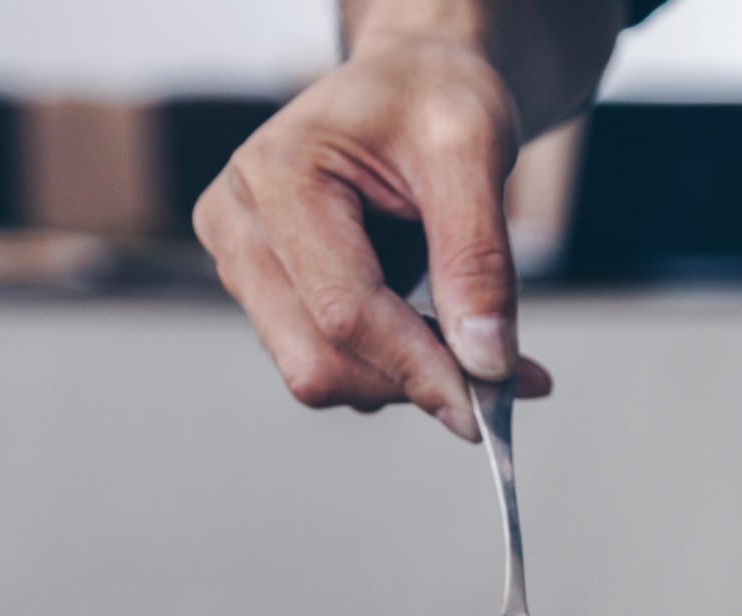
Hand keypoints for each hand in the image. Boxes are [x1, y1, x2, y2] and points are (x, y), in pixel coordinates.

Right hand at [192, 37, 551, 439]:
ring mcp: (241, 263)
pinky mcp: (263, 292)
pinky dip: (392, 368)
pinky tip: (441, 339)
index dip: (418, 367)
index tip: (488, 405)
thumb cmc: (434, 97)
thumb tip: (485, 363)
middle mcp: (238, 222)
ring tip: (479, 343)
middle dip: (412, 382)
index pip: (344, 310)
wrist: (409, 83)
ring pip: (317, 374)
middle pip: (317, 361)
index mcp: (277, 172)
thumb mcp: (474, 148)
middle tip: (503, 381)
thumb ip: (477, 257)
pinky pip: (323, 361)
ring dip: (406, 379)